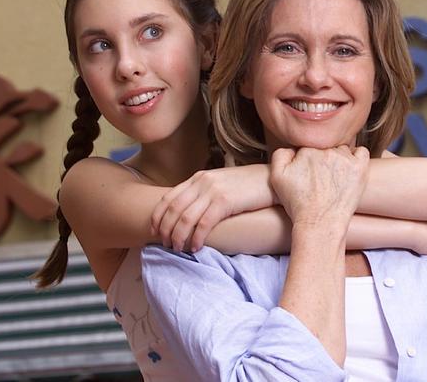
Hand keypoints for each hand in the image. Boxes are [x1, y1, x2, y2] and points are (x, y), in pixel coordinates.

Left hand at [151, 165, 275, 251]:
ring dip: (178, 236)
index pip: (168, 197)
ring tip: (178, 249)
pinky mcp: (225, 201)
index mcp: (198, 178)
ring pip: (185, 218)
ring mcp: (213, 190)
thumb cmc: (248, 186)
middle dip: (165, 230)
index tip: (154, 231)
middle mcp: (202, 182)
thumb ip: (204, 194)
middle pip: (173, 209)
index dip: (157, 216)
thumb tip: (189, 213)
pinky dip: (196, 238)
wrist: (273, 179)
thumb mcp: (221, 184)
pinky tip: (196, 248)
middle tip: (166, 245)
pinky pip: (203, 224)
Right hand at [270, 146, 369, 232]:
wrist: (319, 223)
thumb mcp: (277, 177)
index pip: (309, 144)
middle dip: (322, 157)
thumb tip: (294, 147)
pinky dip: (357, 157)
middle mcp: (326, 151)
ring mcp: (344, 159)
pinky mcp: (360, 168)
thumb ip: (280, 154)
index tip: (308, 171)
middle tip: (320, 177)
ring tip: (333, 177)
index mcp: (306, 150)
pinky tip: (349, 170)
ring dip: (339, 158)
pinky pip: (362, 151)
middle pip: (325, 145)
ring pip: (341, 149)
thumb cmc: (298, 203)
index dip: (308, 158)